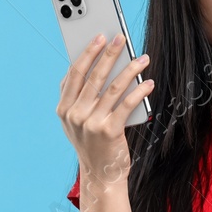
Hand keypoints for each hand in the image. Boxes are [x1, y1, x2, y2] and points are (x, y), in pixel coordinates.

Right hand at [56, 33, 152, 180]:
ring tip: (142, 58)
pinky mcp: (109, 132)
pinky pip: (127, 105)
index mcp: (64, 109)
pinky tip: (148, 83)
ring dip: (129, 70)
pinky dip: (138, 91)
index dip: (87, 53)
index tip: (98, 36)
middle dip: (108, 54)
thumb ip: (80, 98)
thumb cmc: (93, 143)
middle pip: (94, 77)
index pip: (75, 74)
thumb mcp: (77, 121)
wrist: (101, 175)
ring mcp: (90, 123)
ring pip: (112, 88)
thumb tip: (96, 65)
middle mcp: (74, 115)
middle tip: (121, 38)